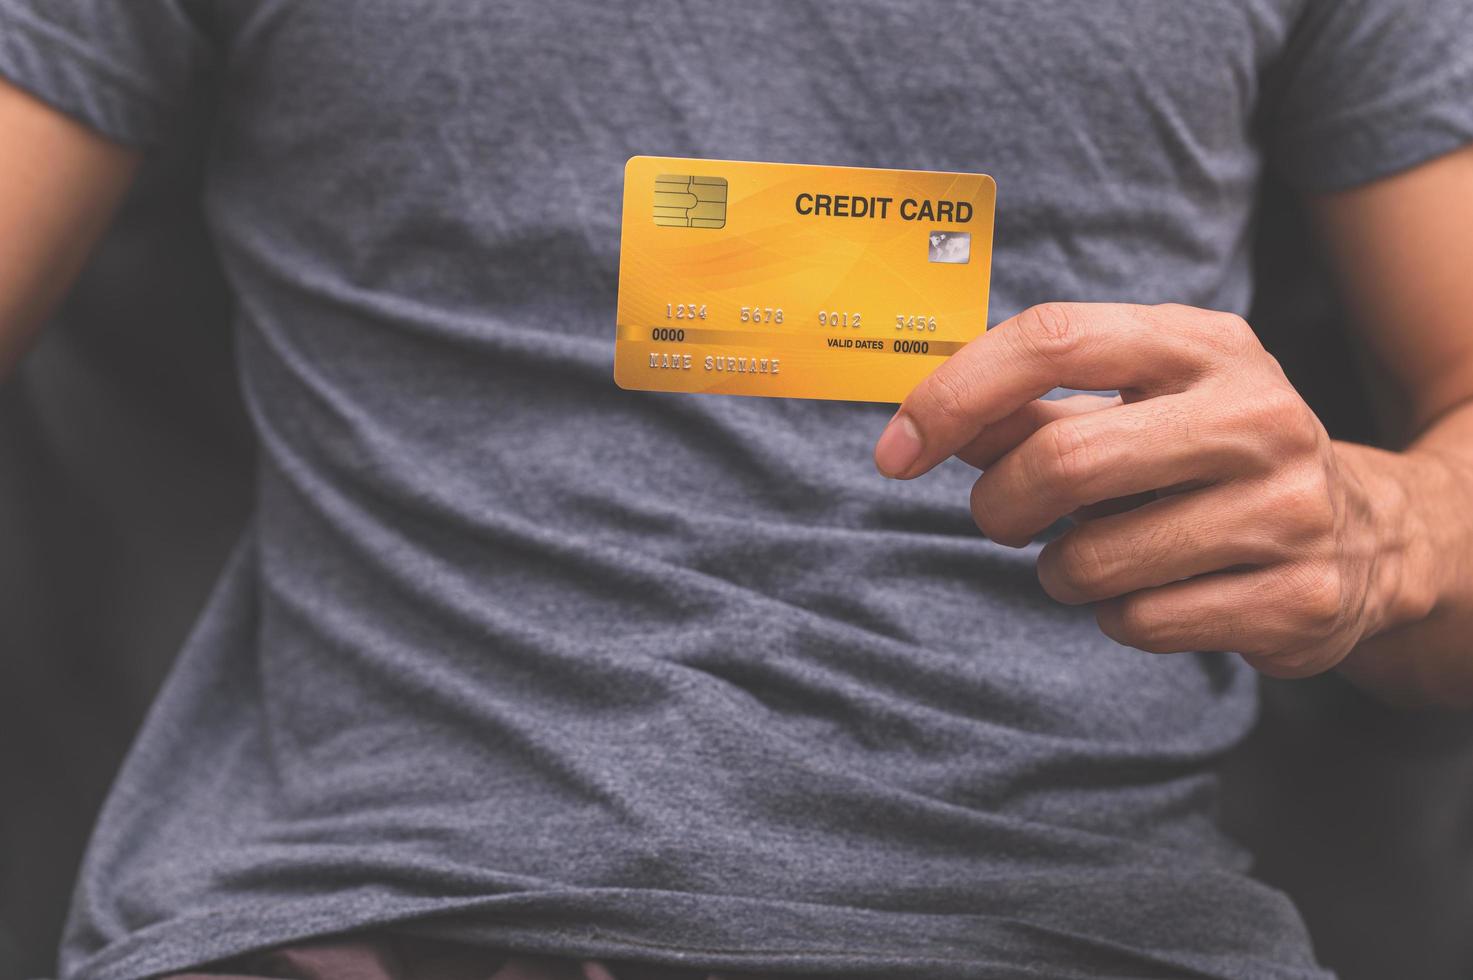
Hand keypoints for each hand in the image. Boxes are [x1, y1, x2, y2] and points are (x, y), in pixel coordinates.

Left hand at [874, 303, 1432, 677]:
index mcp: (1202, 343)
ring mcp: (1287, 508)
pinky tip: (1156, 591)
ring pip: (1092, 560)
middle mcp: (1254, 414)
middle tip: (1002, 519)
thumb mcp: (1139, 404)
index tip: (895, 448)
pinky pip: (1138, 622)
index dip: (954, 394)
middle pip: (1063, 463)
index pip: (1052, 340)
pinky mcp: (1295, 597)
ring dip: (1060, 571)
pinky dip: (1115, 616)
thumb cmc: (1213, 456)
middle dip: (999, 506)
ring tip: (1098, 554)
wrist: (1369, 533)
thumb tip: (929, 422)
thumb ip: (1033, 409)